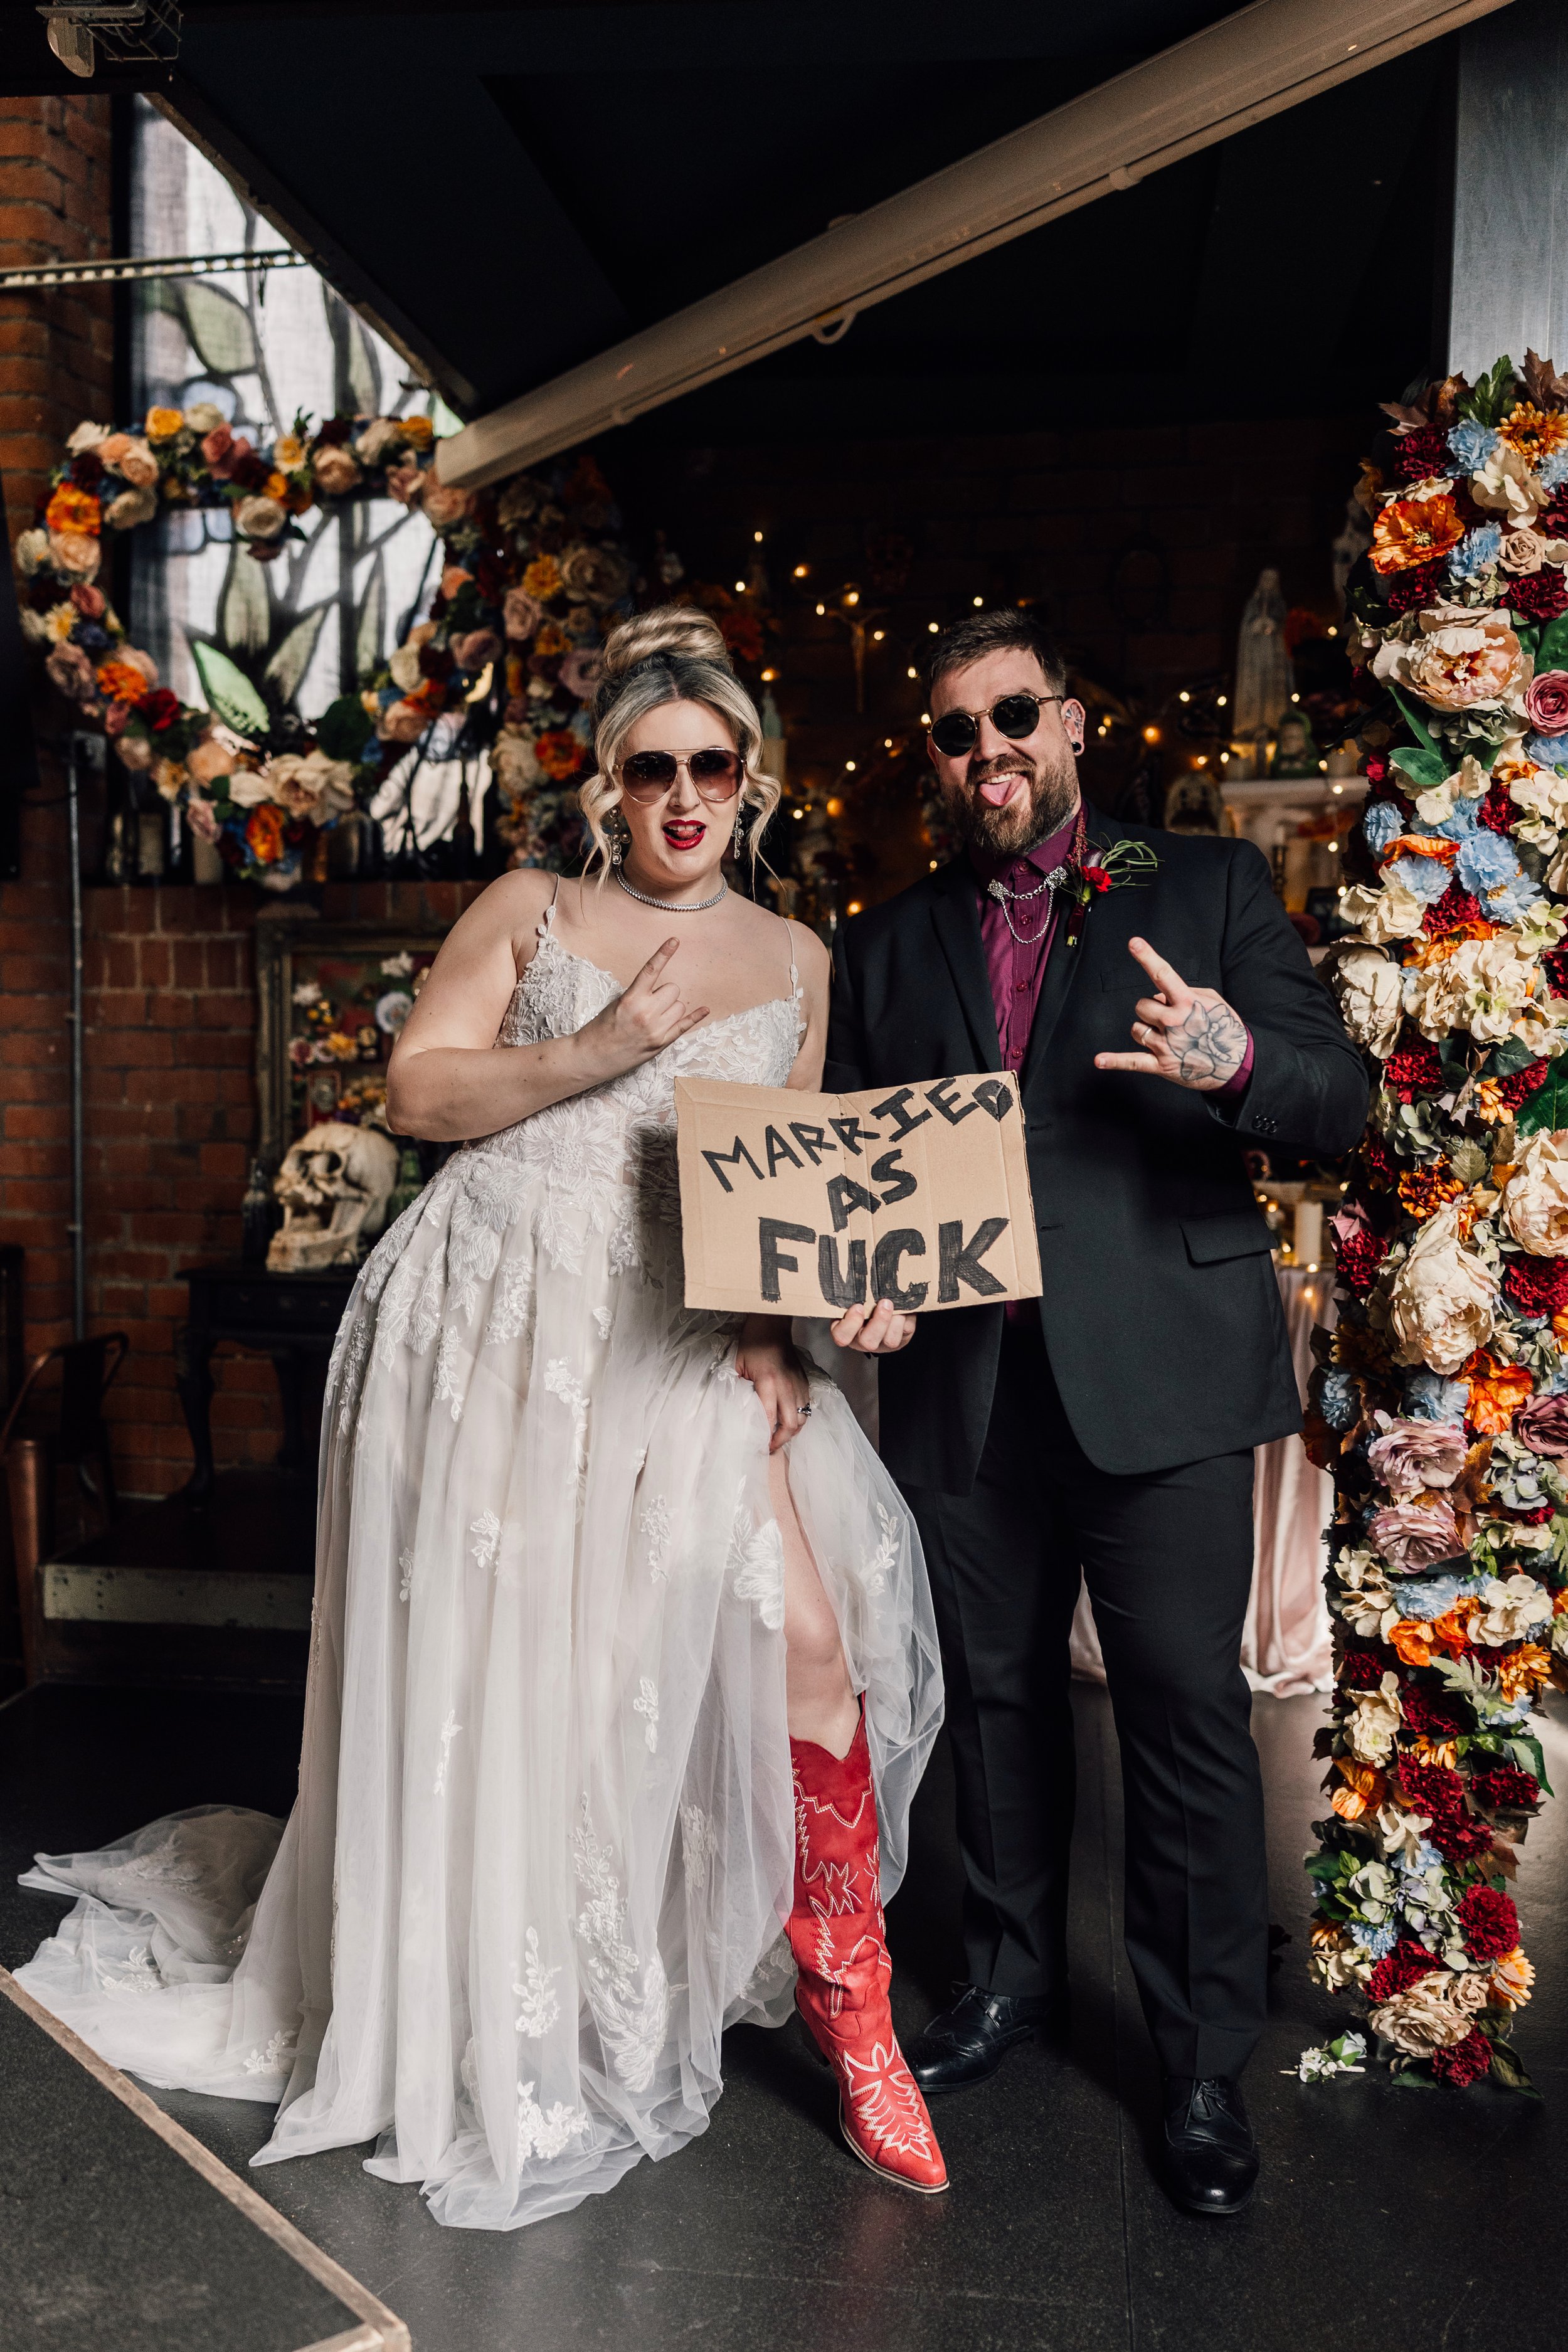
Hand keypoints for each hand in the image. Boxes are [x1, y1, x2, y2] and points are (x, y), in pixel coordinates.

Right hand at [579, 939, 707, 1080]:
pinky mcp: (662, 1043)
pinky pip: (685, 1025)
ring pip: (680, 1006)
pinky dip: (695, 1017)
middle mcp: (646, 1013)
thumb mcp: (616, 1003)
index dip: (664, 953)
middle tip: (650, 1004)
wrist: (593, 1056)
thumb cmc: (602, 1028)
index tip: (675, 940)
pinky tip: (705, 1009)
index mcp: (631, 999)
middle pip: (673, 989)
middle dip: (664, 993)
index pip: (651, 970)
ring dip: (671, 1007)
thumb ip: (638, 994)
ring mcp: (656, 1029)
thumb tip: (657, 989)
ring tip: (654, 1018)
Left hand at [736, 1315, 811, 1452]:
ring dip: (793, 1431)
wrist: (772, 1325)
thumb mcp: (736, 1365)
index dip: (766, 1437)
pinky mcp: (804, 1381)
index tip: (759, 1445)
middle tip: (770, 1447)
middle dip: (781, 1440)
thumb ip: (738, 1389)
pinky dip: (799, 1418)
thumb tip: (737, 1410)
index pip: (770, 1419)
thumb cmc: (751, 1343)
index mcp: (768, 1382)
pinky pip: (807, 1407)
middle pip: (792, 1424)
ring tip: (780, 1437)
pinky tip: (788, 1421)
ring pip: (803, 1418)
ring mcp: (799, 1384)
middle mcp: (787, 1385)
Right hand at [830, 1298, 916, 1355]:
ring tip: (894, 1303)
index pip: (841, 1337)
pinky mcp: (901, 1338)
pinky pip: (906, 1331)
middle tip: (884, 1303)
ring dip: (895, 1321)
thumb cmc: (860, 1300)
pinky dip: (907, 1317)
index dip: (850, 1325)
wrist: (880, 1303)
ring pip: (890, 1341)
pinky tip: (903, 1305)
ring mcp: (883, 1342)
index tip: (858, 1306)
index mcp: (846, 1331)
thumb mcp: (850, 1297)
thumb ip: (849, 1294)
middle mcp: (863, 1340)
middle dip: (878, 1322)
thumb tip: (853, 1275)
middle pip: (868, 1342)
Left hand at [1094, 937, 1247, 1091]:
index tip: (1134, 943)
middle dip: (1151, 1009)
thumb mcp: (1212, 1001)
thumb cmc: (1225, 1029)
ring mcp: (1166, 1045)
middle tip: (1169, 1019)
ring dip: (1146, 1030)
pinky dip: (1115, 1061)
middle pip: (1142, 1006)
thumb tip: (1159, 996)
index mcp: (1188, 1003)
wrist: (1238, 1064)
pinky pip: (1132, 1061)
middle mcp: (1174, 1022)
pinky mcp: (1161, 1065)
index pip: (1163, 975)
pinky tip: (1099, 1061)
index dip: (1147, 957)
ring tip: (1166, 1038)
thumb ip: (1186, 992)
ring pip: (1137, 1029)